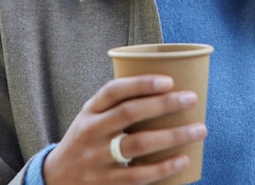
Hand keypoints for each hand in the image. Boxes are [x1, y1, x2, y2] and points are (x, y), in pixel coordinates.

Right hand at [43, 75, 206, 183]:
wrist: (55, 180)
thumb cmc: (87, 140)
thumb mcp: (92, 118)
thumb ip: (118, 105)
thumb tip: (167, 90)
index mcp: (90, 110)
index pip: (114, 90)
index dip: (141, 84)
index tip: (168, 80)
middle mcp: (91, 132)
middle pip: (129, 113)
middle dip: (163, 104)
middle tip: (191, 98)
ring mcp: (97, 159)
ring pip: (137, 144)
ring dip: (172, 136)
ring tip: (198, 129)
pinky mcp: (105, 183)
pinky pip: (137, 176)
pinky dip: (163, 168)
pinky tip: (183, 159)